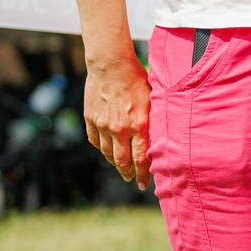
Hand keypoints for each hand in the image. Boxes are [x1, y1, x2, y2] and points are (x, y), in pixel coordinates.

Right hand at [84, 51, 151, 183]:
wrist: (110, 64)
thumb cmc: (137, 79)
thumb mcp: (152, 100)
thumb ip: (153, 121)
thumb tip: (160, 140)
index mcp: (138, 125)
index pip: (140, 159)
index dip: (143, 175)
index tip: (145, 185)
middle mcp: (119, 129)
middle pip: (122, 161)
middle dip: (128, 173)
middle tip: (132, 179)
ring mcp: (102, 125)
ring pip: (107, 153)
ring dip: (114, 162)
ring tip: (120, 166)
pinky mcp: (90, 119)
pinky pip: (94, 140)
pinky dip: (101, 147)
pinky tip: (107, 149)